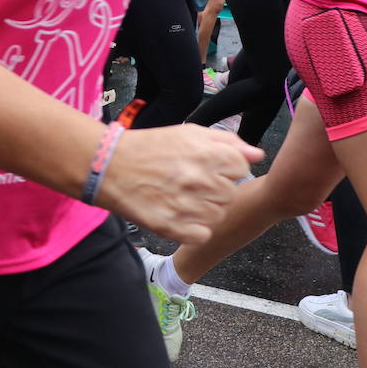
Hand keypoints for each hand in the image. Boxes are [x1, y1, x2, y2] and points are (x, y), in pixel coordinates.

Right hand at [98, 125, 263, 243]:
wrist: (109, 166)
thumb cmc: (150, 147)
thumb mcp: (189, 133)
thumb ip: (227, 142)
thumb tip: (257, 155)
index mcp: (206, 154)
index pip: (241, 169)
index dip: (228, 168)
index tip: (211, 168)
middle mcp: (199, 180)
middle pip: (230, 194)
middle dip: (216, 189)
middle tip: (192, 183)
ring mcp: (186, 206)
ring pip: (218, 216)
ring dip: (206, 209)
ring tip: (183, 197)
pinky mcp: (172, 228)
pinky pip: (202, 234)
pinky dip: (195, 228)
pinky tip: (180, 214)